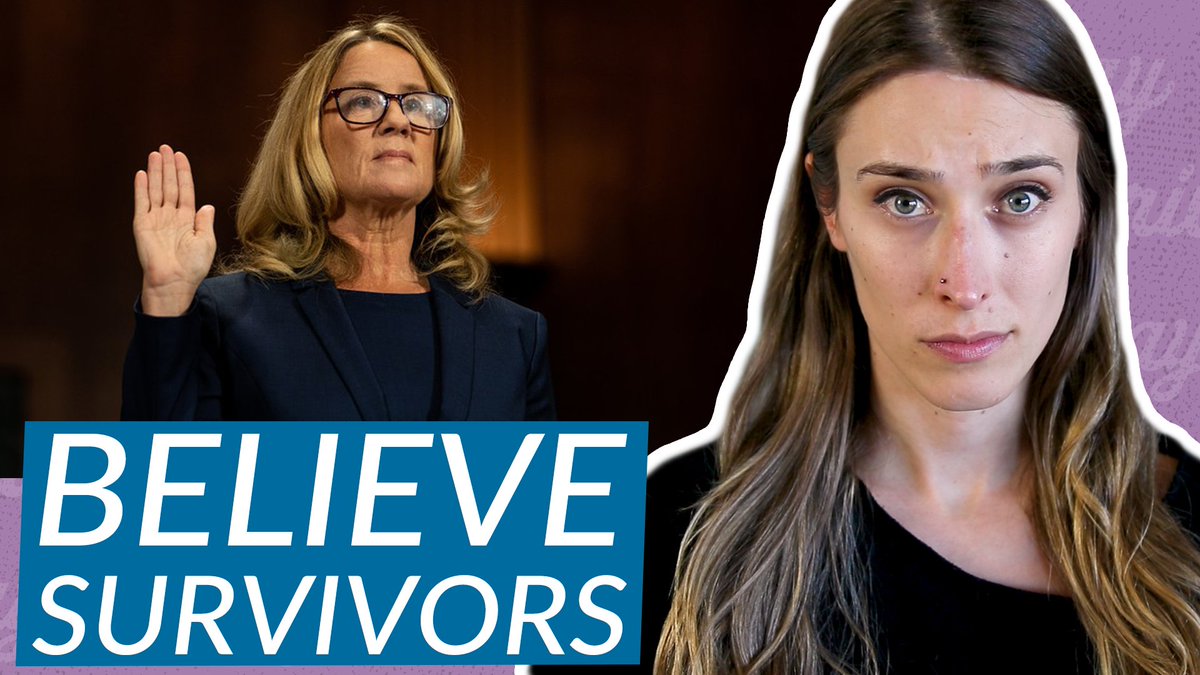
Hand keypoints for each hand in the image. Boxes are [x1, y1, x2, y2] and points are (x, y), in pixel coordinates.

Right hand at [133, 144, 216, 315]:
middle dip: (168, 167)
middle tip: (166, 147)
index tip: (181, 156)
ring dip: (155, 172)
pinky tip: (141, 173)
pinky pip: (141, 202)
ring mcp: (155, 219)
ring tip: (155, 154)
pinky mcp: (142, 224)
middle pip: (169, 185)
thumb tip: (207, 206)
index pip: (185, 190)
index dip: (183, 173)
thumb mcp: (206, 242)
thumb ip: (204, 222)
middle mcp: (170, 216)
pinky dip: (141, 188)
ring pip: (155, 189)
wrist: (174, 281)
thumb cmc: (192, 266)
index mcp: (187, 219)